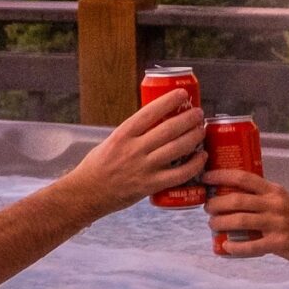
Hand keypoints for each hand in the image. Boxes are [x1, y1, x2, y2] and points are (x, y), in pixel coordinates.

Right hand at [74, 88, 205, 212]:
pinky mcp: (150, 186)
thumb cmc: (98, 166)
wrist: (87, 194)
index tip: (182, 94)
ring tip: (201, 130)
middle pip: (169, 129)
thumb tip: (156, 121)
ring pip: (177, 149)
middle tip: (199, 113)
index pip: (150, 112)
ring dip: (194, 137)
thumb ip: (132, 133)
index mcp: (122, 135)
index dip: (169, 101)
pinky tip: (201, 157)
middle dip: (189, 118)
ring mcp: (143, 168)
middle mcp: (134, 149)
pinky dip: (194, 164)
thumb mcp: (111, 141)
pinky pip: (179, 174)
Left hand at [202, 172, 288, 264]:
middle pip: (236, 199)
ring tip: (212, 225)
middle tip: (207, 208)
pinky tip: (225, 247)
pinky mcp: (279, 243)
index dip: (221, 175)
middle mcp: (274, 204)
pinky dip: (234, 247)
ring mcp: (277, 224)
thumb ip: (264, 198)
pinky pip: (250, 246)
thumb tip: (234, 196)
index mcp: (274, 191)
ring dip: (220, 223)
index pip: (243, 178)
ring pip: (239, 220)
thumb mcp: (285, 200)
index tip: (206, 177)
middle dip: (215, 203)